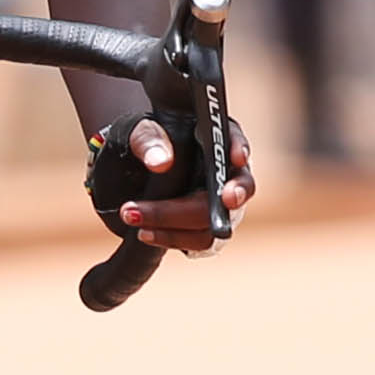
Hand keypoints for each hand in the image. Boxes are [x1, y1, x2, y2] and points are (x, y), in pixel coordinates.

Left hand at [91, 113, 259, 251]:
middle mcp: (227, 174)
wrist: (135, 174)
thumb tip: (161, 162)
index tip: (237, 158)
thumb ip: (149, 140)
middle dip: (210, 205)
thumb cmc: (147, 146)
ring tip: (135, 217)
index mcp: (216, 140)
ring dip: (177, 225)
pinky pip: (202, 242)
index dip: (239, 149)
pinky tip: (145, 233)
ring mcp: (222, 205)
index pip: (235, 141)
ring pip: (216, 223)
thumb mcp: (142, 133)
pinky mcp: (208, 228)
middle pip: (232, 191)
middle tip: (197, 208)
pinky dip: (173, 238)